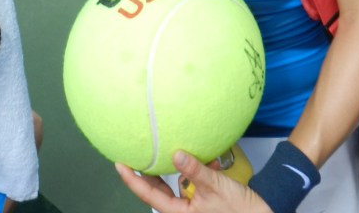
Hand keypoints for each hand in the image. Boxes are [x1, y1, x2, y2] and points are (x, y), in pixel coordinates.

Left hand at [116, 151, 271, 212]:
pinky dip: (195, 170)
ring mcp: (191, 204)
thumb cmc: (239, 208)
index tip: (119, 164)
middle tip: (137, 152)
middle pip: (158, 189)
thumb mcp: (215, 186)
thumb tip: (176, 154)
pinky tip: (206, 159)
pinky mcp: (202, 198)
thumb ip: (195, 170)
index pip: (148, 195)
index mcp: (179, 212)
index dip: (132, 180)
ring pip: (175, 184)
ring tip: (176, 151)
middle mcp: (182, 209)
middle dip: (149, 171)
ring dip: (177, 169)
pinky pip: (191, 181)